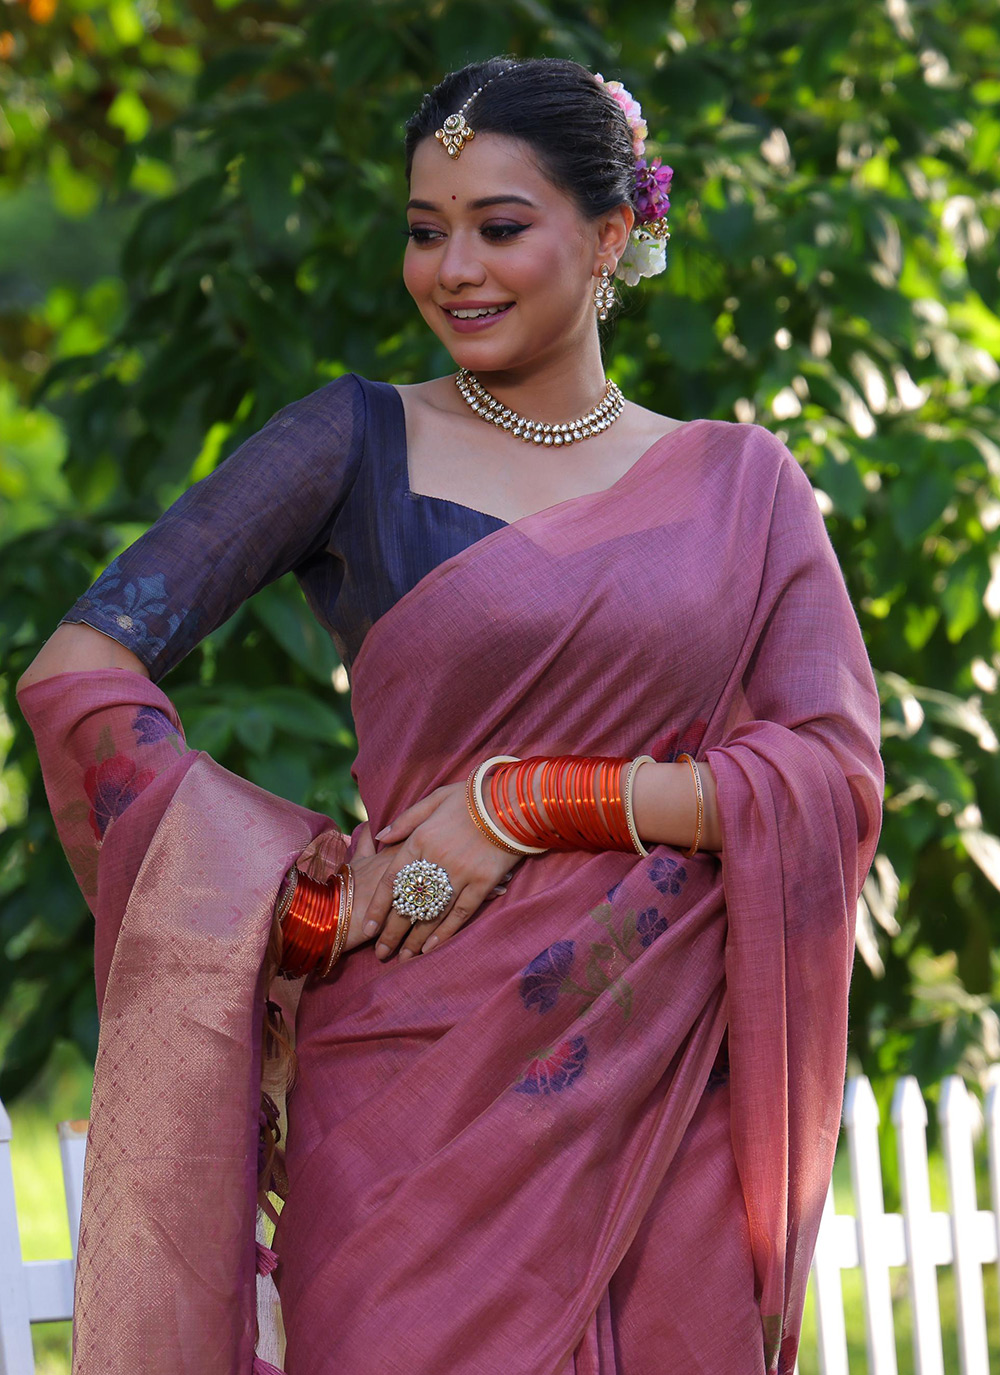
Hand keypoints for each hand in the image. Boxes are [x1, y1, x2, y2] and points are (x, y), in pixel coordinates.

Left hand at [362, 782, 521, 961]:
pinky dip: (445, 932)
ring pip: (433, 913)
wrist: (513, 798)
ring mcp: (461, 873)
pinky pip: (460, 913)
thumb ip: (406, 820)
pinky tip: (432, 947)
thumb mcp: (435, 799)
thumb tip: (380, 836)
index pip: (392, 881)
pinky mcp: (483, 882)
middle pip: (409, 903)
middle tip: (381, 953)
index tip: (367, 928)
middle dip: (393, 932)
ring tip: (404, 957)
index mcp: (420, 839)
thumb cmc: (472, 796)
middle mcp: (436, 860)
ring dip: (416, 938)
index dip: (378, 907)